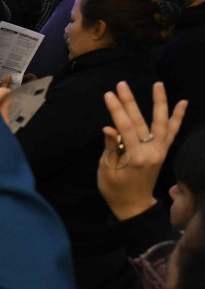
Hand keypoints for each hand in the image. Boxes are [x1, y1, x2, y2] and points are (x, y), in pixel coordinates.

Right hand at [98, 81, 186, 220]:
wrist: (133, 205)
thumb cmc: (114, 189)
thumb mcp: (107, 170)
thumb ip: (111, 147)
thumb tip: (109, 127)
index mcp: (135, 158)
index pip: (125, 128)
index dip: (117, 110)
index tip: (108, 95)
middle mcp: (152, 152)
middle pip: (140, 122)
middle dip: (130, 102)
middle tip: (121, 84)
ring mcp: (160, 151)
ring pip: (161, 123)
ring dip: (160, 102)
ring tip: (158, 84)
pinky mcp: (163, 152)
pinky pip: (173, 132)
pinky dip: (178, 118)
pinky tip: (182, 103)